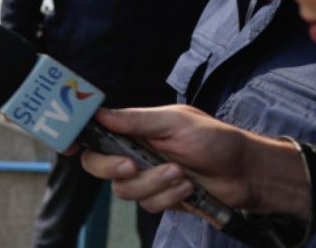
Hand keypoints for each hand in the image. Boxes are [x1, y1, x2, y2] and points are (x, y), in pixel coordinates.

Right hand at [80, 105, 307, 217]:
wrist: (248, 173)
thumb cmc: (216, 139)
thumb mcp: (175, 122)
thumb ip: (135, 120)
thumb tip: (99, 112)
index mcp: (133, 129)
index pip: (94, 132)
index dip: (75, 138)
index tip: (67, 145)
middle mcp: (134, 152)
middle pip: (97, 165)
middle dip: (112, 168)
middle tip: (132, 165)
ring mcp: (146, 177)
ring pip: (124, 189)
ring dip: (154, 184)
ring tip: (182, 174)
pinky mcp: (161, 198)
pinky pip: (148, 204)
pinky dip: (169, 197)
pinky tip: (189, 187)